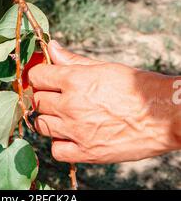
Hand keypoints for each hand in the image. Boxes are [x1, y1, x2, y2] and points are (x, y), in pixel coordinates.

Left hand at [28, 41, 180, 163]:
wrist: (163, 115)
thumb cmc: (136, 87)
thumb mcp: (103, 67)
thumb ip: (73, 60)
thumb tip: (53, 47)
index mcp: (74, 80)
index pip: (37, 76)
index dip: (39, 75)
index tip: (45, 76)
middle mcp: (71, 106)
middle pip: (37, 100)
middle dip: (44, 95)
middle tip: (56, 94)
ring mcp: (77, 131)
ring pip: (41, 125)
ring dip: (48, 118)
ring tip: (61, 114)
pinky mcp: (87, 153)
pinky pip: (56, 150)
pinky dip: (59, 143)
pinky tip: (69, 135)